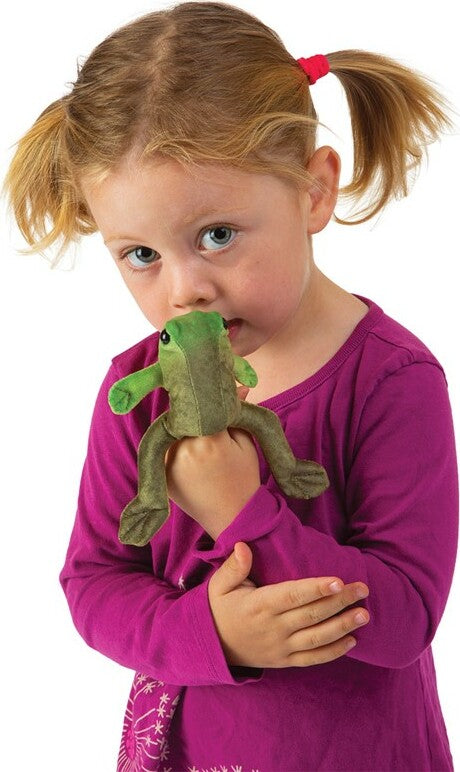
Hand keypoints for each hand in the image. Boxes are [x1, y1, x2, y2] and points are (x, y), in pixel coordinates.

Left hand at [165, 387, 260, 538]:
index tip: (208, 387)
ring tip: (197, 433)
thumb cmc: (245, 478)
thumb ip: (236, 413)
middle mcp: (185, 449)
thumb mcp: (245, 442)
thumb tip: (239, 386)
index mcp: (210, 439)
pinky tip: (189, 450)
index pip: (203, 405)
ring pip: (171, 430)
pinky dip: (174, 444)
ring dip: (181, 426)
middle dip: (192, 410)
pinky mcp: (161, 474)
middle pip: (183, 415)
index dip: (206, 396)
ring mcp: (170, 463)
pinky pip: (163, 448)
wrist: (234, 517)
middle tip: (202, 405)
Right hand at [208, 542, 369, 667]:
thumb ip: (234, 565)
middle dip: (340, 602)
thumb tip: (243, 545)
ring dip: (343, 626)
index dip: (316, 589)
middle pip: (312, 614)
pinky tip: (352, 640)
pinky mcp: (285, 661)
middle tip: (363, 589)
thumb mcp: (220, 585)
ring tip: (364, 615)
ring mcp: (280, 647)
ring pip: (316, 638)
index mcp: (259, 605)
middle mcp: (273, 627)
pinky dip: (333, 651)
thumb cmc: (220, 608)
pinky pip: (312, 658)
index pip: (292, 596)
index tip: (338, 581)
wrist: (212, 646)